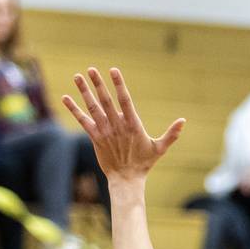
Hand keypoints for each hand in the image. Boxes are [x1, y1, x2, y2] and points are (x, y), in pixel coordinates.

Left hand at [63, 67, 184, 183]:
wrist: (126, 179)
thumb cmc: (144, 163)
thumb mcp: (160, 148)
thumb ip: (171, 134)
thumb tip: (183, 121)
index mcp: (133, 124)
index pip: (125, 100)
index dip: (119, 84)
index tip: (113, 70)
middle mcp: (117, 126)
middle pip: (106, 100)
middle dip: (98, 84)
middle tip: (92, 69)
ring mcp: (105, 131)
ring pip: (93, 108)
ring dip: (85, 92)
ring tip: (77, 77)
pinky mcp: (95, 138)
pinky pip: (83, 121)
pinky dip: (74, 109)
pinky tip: (66, 98)